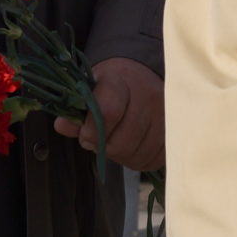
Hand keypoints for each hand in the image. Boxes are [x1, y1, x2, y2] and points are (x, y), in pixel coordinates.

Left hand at [53, 56, 164, 171]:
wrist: (143, 76)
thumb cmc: (111, 84)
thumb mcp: (89, 88)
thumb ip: (75, 109)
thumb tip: (62, 126)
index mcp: (121, 81)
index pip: (107, 112)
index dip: (91, 131)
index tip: (85, 135)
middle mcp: (148, 97)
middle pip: (122, 142)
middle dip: (104, 148)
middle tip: (100, 141)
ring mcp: (166, 117)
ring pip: (137, 155)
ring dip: (120, 156)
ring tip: (116, 141)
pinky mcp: (174, 134)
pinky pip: (152, 161)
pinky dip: (137, 160)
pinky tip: (132, 146)